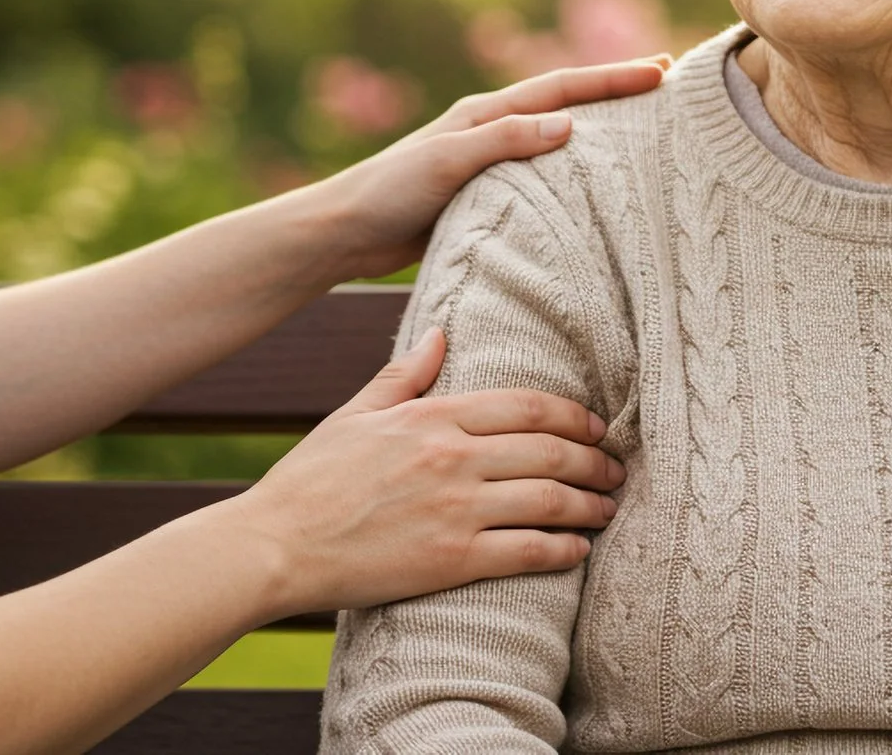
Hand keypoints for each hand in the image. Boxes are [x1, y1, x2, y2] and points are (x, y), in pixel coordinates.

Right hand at [223, 328, 623, 618]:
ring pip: (550, 500)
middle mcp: (453, 458)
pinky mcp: (453, 560)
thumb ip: (405, 374)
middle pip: (550, 451)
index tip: (595, 427)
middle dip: (594, 460)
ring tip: (608, 508)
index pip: (526, 406)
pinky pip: (529, 552)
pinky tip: (579, 551)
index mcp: (432, 417)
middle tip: (615, 470)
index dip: (573, 416)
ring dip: (590, 505)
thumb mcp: (356, 414)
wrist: (276, 545)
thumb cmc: (311, 480)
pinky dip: (565, 551)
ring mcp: (456, 510)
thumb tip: (440, 331)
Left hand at [309, 57, 669, 282]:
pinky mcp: (483, 199)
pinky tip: (596, 196)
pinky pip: (542, 182)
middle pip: (566, 106)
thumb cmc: (388, 194)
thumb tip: (569, 125)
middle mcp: (491, 131)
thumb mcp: (447, 162)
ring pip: (557, 143)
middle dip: (615, 94)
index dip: (612, 80)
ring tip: (647, 136)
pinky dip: (574, 179)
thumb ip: (504, 141)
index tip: (661, 72)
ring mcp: (488, 165)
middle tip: (667, 88)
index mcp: (484, 113)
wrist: (343, 234)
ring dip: (600, 135)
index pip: (561, 88)